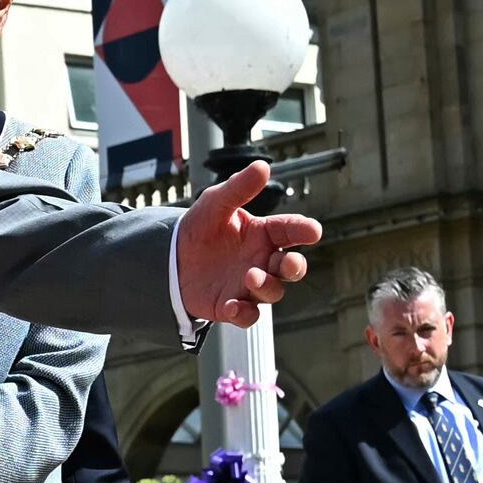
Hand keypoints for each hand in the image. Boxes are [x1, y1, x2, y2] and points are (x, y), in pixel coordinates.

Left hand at [168, 159, 323, 328]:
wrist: (170, 257)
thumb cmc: (200, 227)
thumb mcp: (215, 202)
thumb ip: (239, 187)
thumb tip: (263, 166)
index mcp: (263, 234)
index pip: (291, 230)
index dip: (304, 230)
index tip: (313, 231)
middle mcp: (262, 260)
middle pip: (291, 267)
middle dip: (295, 266)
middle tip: (287, 262)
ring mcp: (249, 285)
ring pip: (273, 292)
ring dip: (267, 286)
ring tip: (250, 276)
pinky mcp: (232, 305)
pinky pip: (247, 316)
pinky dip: (244, 314)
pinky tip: (232, 306)